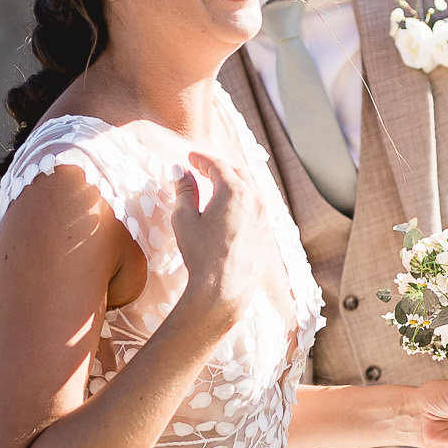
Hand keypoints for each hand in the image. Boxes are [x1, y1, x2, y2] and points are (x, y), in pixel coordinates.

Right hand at [170, 150, 276, 338]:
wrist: (224, 289)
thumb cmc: (201, 254)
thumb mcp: (184, 219)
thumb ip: (184, 191)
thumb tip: (181, 172)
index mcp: (234, 191)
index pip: (217, 165)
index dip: (201, 159)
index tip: (190, 157)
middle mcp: (254, 199)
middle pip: (238, 172)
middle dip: (219, 167)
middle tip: (202, 167)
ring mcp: (264, 217)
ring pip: (251, 190)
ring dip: (234, 183)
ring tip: (217, 185)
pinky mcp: (266, 235)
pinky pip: (256, 209)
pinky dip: (243, 201)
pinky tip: (232, 209)